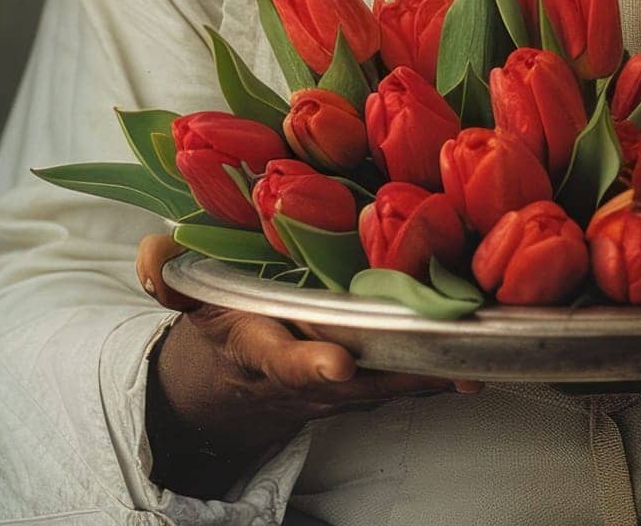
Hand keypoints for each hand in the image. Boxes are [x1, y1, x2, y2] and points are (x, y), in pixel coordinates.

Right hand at [136, 233, 479, 497]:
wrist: (237, 386)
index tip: (334, 363)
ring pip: (393, 377)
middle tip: (441, 342)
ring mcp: (347, 382)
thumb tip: (150, 255)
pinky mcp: (375, 378)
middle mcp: (310, 371)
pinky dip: (446, 362)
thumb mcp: (187, 295)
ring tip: (482, 342)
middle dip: (397, 363)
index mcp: (263, 346)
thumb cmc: (223, 323)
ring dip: (433, 364)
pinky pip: (413, 374)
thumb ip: (166, 272)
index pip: (282, 358)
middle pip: (358, 375)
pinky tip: (490, 344)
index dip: (307, 362)